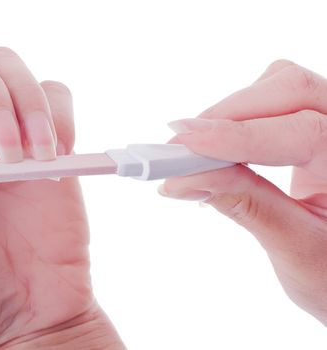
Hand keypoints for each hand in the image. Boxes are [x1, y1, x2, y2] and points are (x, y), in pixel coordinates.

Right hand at [160, 60, 326, 324]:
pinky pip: (274, 100)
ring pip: (280, 87)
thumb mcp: (295, 248)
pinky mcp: (316, 124)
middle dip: (228, 115)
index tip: (184, 145)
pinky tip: (219, 145)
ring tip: (195, 150)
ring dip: (231, 113)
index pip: (305, 132)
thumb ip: (244, 205)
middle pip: (291, 91)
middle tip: (178, 147)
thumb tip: (184, 178)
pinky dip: (238, 117)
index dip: (238, 136)